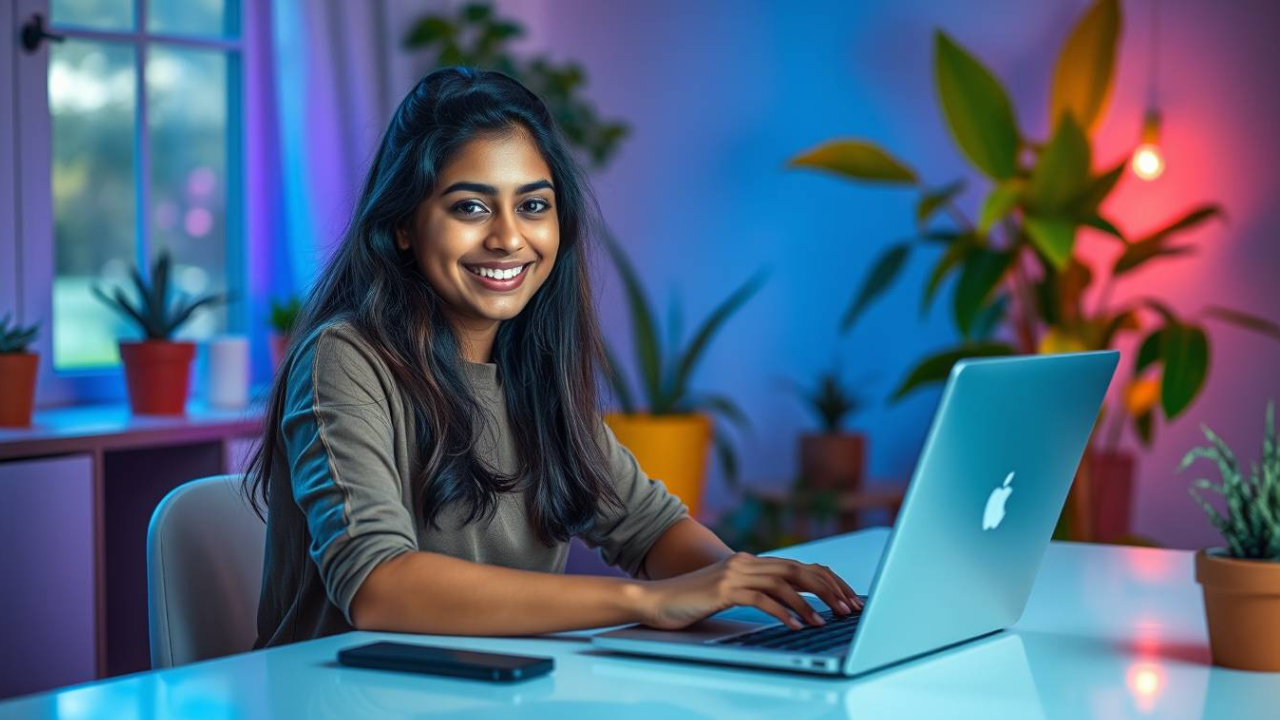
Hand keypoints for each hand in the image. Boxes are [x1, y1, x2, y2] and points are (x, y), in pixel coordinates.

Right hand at [633, 552, 863, 630]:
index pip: (799, 566)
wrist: (655, 600)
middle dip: (828, 589)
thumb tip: (791, 603)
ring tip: (825, 621)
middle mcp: (746, 562)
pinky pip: (761, 599)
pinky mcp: (723, 589)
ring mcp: (734, 573)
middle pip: (799, 570)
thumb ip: (755, 590)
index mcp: (750, 561)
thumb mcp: (728, 592)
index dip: (828, 581)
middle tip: (848, 608)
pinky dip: (783, 613)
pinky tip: (795, 626)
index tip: (847, 598)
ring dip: (809, 604)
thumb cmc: (691, 600)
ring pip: (784, 583)